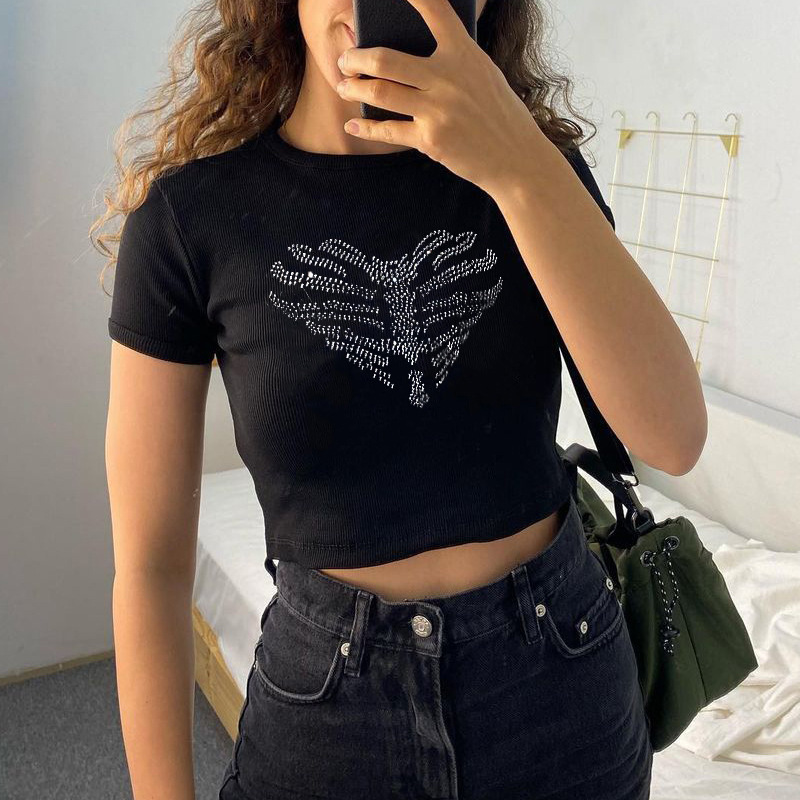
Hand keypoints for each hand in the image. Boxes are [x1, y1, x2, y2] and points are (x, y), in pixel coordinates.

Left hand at [335, 0, 547, 196]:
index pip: (434, 9)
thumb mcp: (483, 75)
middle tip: (346, 60)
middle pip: (385, 59)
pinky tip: (354, 123)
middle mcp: (448, 78)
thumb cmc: (498, 114)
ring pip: (379, 92)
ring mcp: (438, 110)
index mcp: (464, 53)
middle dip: (355, 58)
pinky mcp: (430, 140)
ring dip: (353, 88)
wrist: (516, 158)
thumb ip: (452, 60)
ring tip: (344, 86)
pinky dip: (365, 127)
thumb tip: (407, 57)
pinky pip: (387, 130)